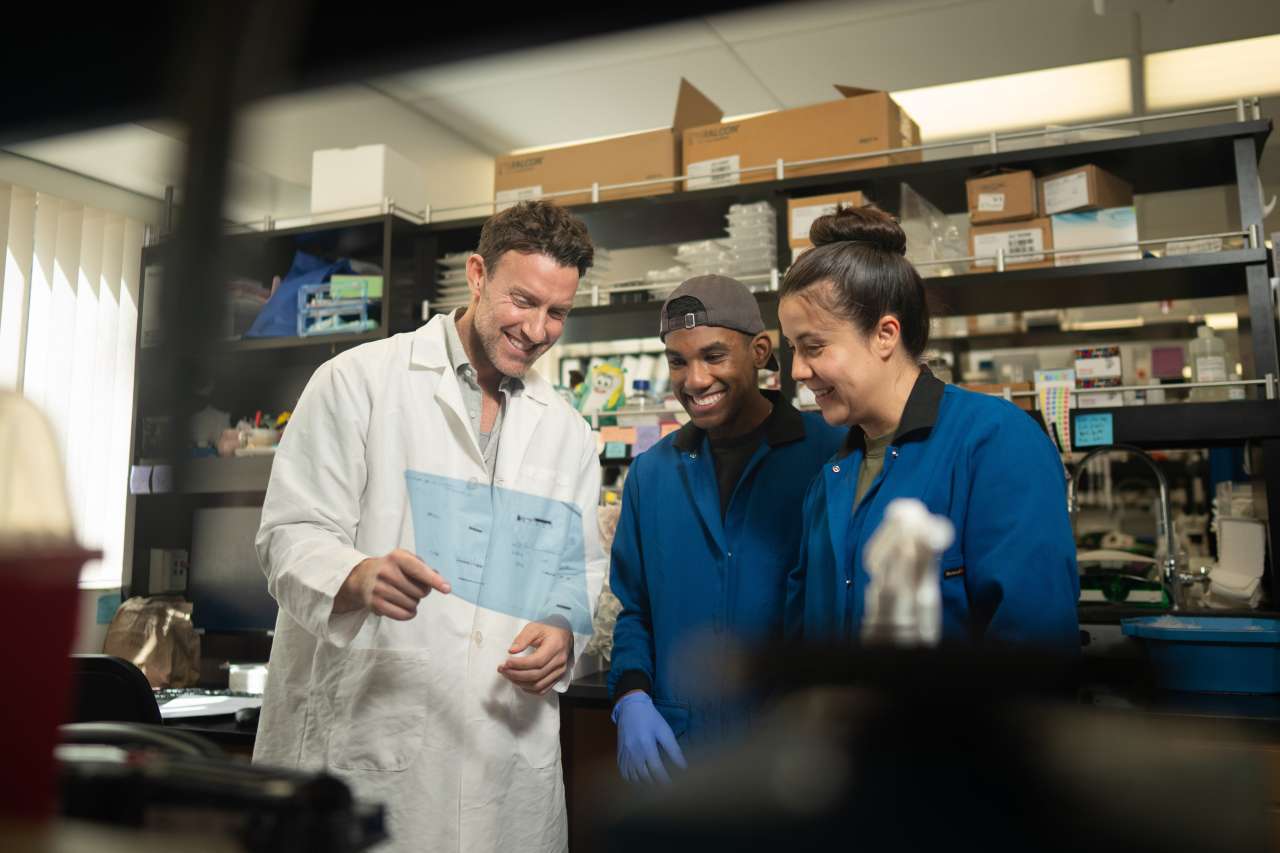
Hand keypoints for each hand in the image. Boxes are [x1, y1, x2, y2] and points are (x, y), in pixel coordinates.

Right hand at [333, 549, 450, 618]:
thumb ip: (423, 567)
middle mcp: (386, 571)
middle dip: (422, 592)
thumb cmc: (391, 567)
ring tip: (405, 595)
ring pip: (412, 604)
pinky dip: (409, 613)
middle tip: (413, 587)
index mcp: (397, 557)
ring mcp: (379, 589)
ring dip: (414, 603)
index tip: (446, 588)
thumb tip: (439, 580)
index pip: (419, 570)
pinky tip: (405, 607)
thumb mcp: (405, 559)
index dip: (434, 580)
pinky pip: (402, 615)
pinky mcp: (375, 604)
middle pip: (420, 591)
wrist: (362, 577)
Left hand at [498, 622, 572, 694]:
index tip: (506, 662)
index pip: (537, 661)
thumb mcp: (534, 627)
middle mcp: (559, 661)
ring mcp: (559, 671)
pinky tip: (519, 682)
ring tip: (508, 675)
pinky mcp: (557, 677)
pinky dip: (529, 689)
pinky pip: (543, 689)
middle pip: (536, 675)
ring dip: (520, 683)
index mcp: (555, 646)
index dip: (520, 664)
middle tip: (502, 669)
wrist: (564, 634)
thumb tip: (511, 651)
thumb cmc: (548, 629)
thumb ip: (523, 638)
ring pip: (538, 685)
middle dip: (516, 674)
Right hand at [613, 691, 685, 783]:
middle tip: (664, 787)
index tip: (672, 785)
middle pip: (643, 775)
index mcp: (646, 743)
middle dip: (654, 783)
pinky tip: (639, 779)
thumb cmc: (650, 718)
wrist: (630, 707)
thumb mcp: (665, 731)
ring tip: (653, 784)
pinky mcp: (619, 753)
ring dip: (643, 783)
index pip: (656, 768)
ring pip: (632, 776)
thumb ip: (674, 750)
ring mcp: (624, 753)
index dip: (664, 779)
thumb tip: (683, 767)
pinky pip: (623, 771)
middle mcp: (633, 750)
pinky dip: (631, 779)